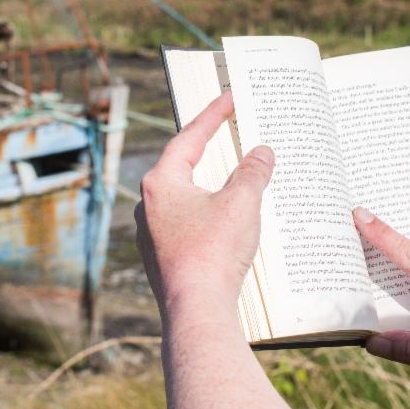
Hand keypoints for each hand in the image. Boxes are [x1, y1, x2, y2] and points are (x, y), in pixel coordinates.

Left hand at [135, 91, 274, 326]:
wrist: (195, 311)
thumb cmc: (213, 253)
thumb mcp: (241, 204)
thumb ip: (252, 172)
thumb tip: (261, 152)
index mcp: (160, 183)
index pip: (189, 138)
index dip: (212, 115)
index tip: (230, 96)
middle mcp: (148, 205)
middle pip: (182, 166)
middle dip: (208, 149)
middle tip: (228, 129)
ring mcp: (151, 234)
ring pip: (183, 198)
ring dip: (208, 186)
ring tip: (232, 175)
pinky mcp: (162, 258)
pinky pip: (185, 226)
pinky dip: (206, 215)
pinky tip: (225, 221)